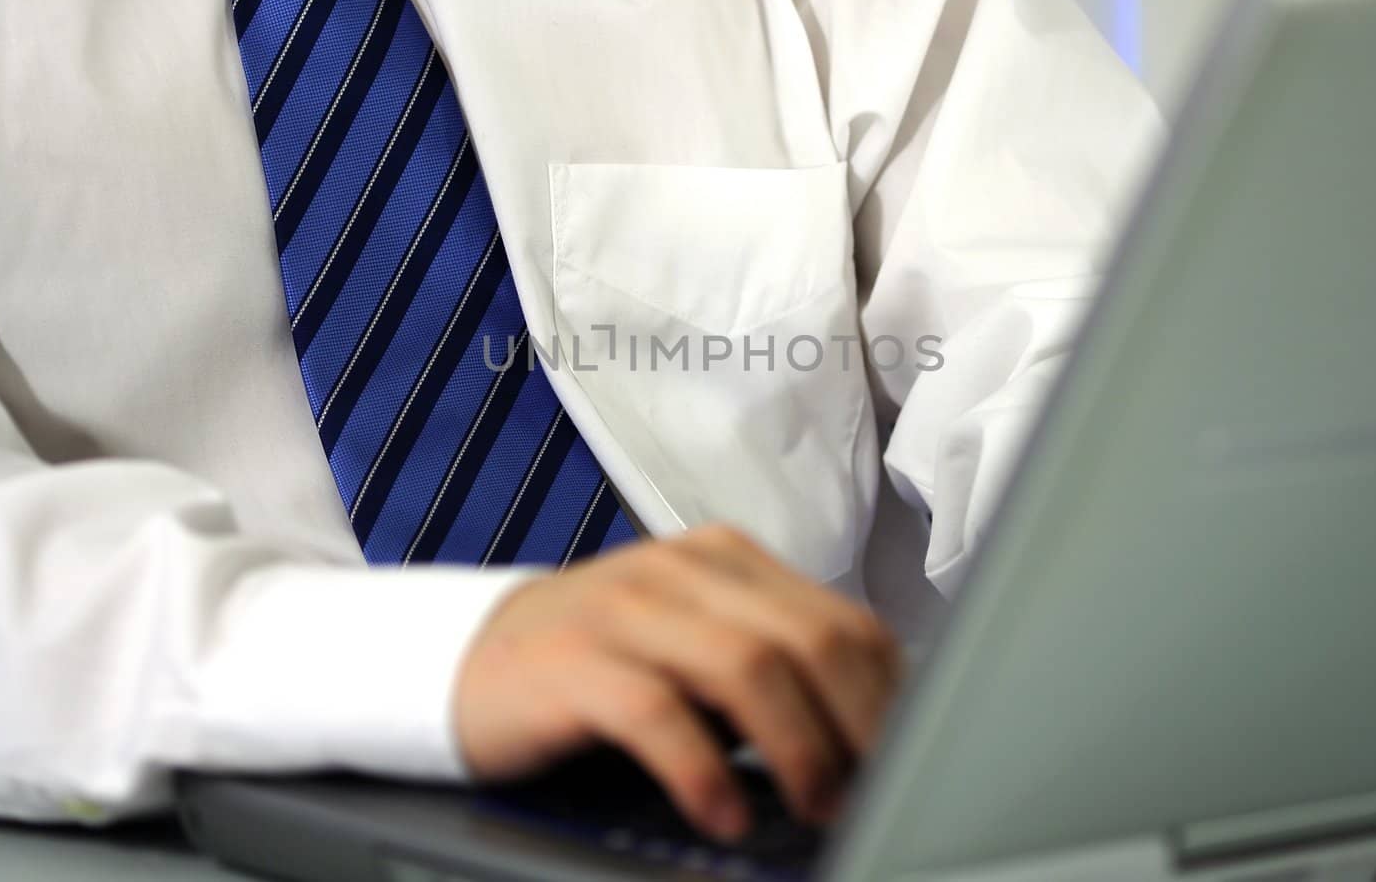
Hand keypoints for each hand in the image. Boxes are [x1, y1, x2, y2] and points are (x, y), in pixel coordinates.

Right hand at [454, 524, 901, 841]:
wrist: (467, 660)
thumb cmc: (600, 666)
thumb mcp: (693, 649)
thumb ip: (771, 668)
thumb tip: (871, 736)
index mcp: (725, 561)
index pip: (843, 619)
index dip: (887, 698)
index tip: (908, 759)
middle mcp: (681, 570)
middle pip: (809, 637)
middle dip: (858, 725)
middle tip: (872, 791)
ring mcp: (624, 608)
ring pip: (746, 665)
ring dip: (797, 747)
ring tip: (813, 805)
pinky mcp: (571, 661)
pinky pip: (657, 711)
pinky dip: (702, 770)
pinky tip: (721, 814)